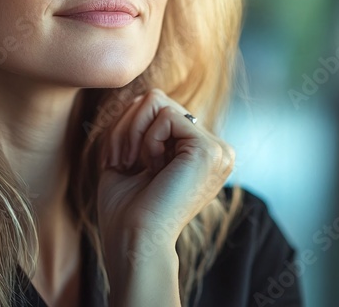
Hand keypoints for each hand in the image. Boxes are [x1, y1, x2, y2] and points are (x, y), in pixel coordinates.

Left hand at [96, 88, 234, 262]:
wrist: (134, 243)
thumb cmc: (126, 211)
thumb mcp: (134, 157)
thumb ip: (145, 126)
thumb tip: (149, 95)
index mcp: (202, 154)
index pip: (159, 108)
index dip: (128, 127)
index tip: (121, 162)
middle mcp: (216, 150)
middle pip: (158, 100)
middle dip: (127, 127)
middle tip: (123, 163)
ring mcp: (217, 149)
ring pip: (158, 101)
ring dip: (132, 133)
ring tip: (135, 166)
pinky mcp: (209, 149)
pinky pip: (164, 114)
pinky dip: (145, 140)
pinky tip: (151, 168)